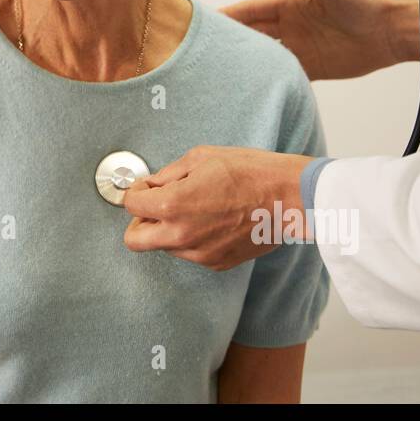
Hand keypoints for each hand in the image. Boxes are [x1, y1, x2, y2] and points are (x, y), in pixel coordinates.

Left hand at [122, 146, 309, 270]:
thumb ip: (168, 174)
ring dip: (168, 229)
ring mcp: (199, 253)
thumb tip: (152, 184)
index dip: (137, 191)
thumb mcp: (201, 157)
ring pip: (164, 246)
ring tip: (195, 209)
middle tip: (155, 206)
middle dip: (140, 221)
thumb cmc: (250, 172)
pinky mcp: (216, 262)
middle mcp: (182, 235)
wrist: (288, 198)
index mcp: (173, 205)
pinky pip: (190, 253)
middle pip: (135, 240)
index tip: (147, 187)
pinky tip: (212, 220)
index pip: (130, 204)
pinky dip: (192, 239)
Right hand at [220, 0, 417, 79]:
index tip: (204, 21)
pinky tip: (250, 86)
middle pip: (252, 34)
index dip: (228, 15)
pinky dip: (267, 79)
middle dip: (230, 40)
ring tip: (220, 70)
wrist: (389, 33)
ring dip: (246, 61)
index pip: (250, 10)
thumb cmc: (361, 1)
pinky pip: (283, 74)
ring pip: (263, 56)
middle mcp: (290, 27)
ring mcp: (299, 48)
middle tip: (203, 50)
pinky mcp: (311, 68)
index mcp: (289, 5)